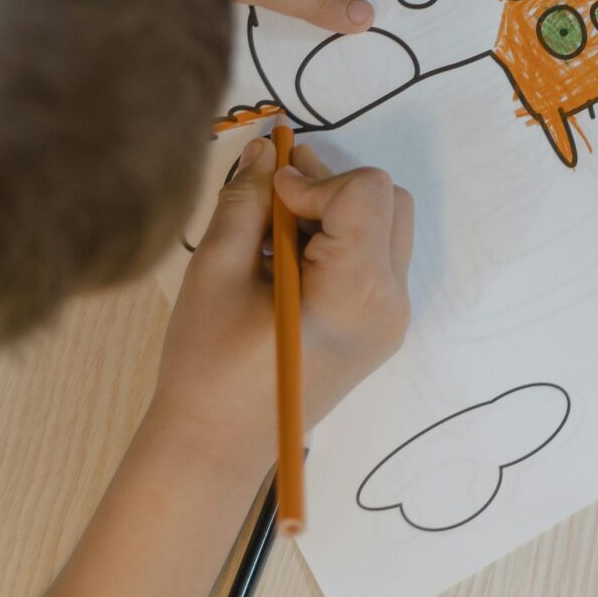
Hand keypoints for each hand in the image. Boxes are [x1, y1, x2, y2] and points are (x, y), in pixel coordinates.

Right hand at [144, 137, 413, 480]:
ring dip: (335, 212)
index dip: (313, 180)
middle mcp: (389, 304)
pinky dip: (339, 241)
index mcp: (355, 293)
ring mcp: (390, 318)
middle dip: (328, 188)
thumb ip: (246, 202)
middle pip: (385, 199)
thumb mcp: (215, 272)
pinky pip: (375, 257)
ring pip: (385, 223)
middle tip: (270, 203)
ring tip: (273, 238)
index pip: (364, 192)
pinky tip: (286, 262)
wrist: (217, 447)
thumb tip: (267, 149)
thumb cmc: (207, 367)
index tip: (268, 198)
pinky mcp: (379, 325)